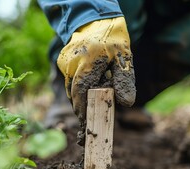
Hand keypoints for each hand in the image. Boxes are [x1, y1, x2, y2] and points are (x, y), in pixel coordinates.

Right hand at [57, 17, 135, 142]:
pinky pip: (69, 79)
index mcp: (89, 60)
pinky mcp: (63, 61)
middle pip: (73, 92)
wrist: (96, 22)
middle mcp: (73, 61)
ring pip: (70, 87)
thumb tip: (127, 103)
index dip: (82, 108)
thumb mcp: (124, 59)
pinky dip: (77, 88)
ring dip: (79, 99)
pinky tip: (87, 90)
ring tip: (88, 110)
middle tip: (86, 125)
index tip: (85, 122)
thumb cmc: (113, 41)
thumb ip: (124, 81)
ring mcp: (65, 60)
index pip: (81, 89)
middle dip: (80, 109)